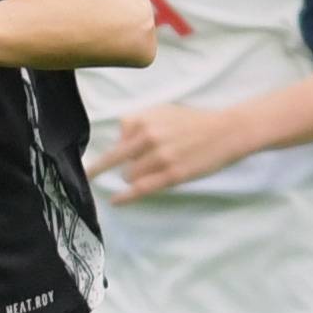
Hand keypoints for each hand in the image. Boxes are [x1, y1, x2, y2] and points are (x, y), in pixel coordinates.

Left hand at [84, 100, 256, 198]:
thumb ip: (137, 122)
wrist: (226, 132)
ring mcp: (159, 157)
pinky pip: (140, 189)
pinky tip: (115, 201)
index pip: (116, 140)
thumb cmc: (192, 122)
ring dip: (133, 176)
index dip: (112, 153)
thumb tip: (119, 142)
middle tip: (87, 177)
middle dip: (102, 169)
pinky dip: (125, 197)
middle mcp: (148, 137)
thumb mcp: (162, 111)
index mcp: (144, 120)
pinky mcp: (171, 175)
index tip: (93, 165)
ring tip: (153, 170)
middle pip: (116, 159)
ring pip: (129, 175)